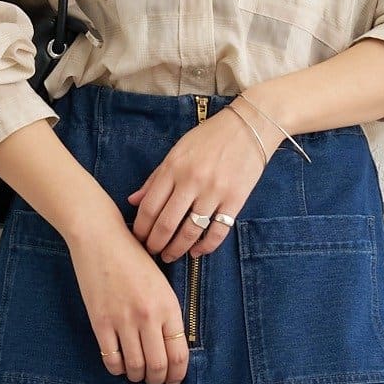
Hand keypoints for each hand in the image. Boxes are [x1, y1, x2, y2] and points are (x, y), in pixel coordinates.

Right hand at [67, 209, 190, 383]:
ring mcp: (123, 320)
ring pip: (135, 366)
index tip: (175, 380)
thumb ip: (167, 312)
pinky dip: (117, 369)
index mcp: (168, 305)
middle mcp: (148, 316)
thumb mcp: (161, 282)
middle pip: (158, 365)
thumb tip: (170, 345)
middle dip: (159, 380)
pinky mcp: (100, 322)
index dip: (178, 374)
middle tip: (156, 381)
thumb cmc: (133, 256)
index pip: (179, 353)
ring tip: (138, 375)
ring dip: (138, 376)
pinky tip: (120, 366)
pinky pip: (111, 358)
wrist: (100, 237)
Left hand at [126, 105, 265, 263]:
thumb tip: (133, 201)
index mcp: (174, 168)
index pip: (149, 207)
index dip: (141, 229)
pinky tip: (196, 251)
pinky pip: (217, 231)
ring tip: (169, 256)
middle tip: (151, 253)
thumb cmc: (209, 138)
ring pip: (190, 231)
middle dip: (155, 244)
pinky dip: (205, 246)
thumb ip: (156, 178)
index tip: (138, 239)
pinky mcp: (235, 200)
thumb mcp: (177, 152)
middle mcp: (192, 181)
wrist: (250, 127)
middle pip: (166, 223)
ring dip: (177, 249)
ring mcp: (214, 192)